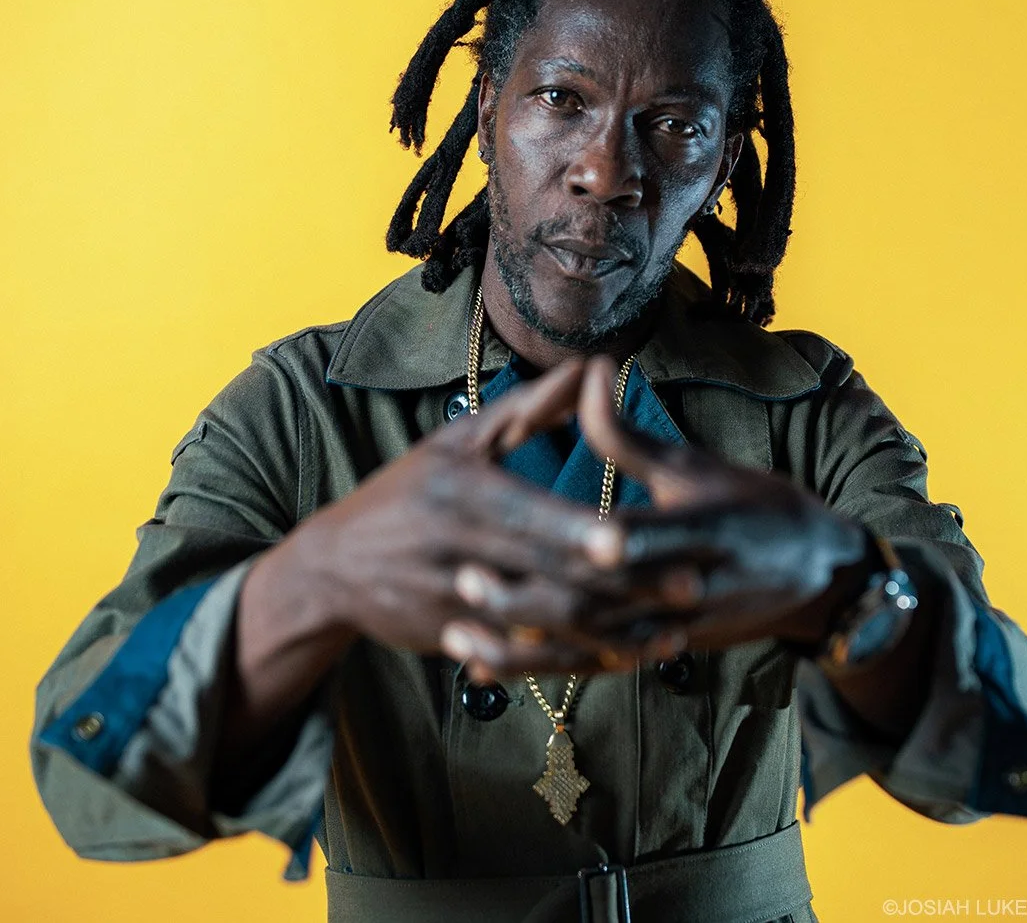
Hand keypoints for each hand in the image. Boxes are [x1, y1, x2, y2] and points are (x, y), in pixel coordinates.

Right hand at [302, 358, 684, 669]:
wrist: (334, 567)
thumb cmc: (404, 492)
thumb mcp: (455, 442)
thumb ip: (525, 409)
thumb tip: (588, 368)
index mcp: (459, 495)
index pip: (526, 516)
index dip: (577, 530)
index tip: (628, 539)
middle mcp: (458, 552)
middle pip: (550, 574)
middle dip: (624, 585)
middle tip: (692, 587)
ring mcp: (458, 603)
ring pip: (547, 625)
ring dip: (615, 632)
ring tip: (673, 632)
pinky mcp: (460, 640)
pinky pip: (529, 656)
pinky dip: (579, 659)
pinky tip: (627, 656)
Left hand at [446, 357, 874, 674]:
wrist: (815, 576)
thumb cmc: (757, 508)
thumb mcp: (699, 466)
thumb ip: (630, 435)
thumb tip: (588, 371)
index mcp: (699, 533)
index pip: (638, 538)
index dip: (583, 539)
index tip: (534, 528)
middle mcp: (681, 591)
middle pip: (599, 603)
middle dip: (531, 598)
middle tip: (464, 581)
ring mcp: (670, 629)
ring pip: (587, 648)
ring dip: (523, 647)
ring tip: (460, 638)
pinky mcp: (658, 651)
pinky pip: (593, 666)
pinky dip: (542, 668)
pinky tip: (489, 667)